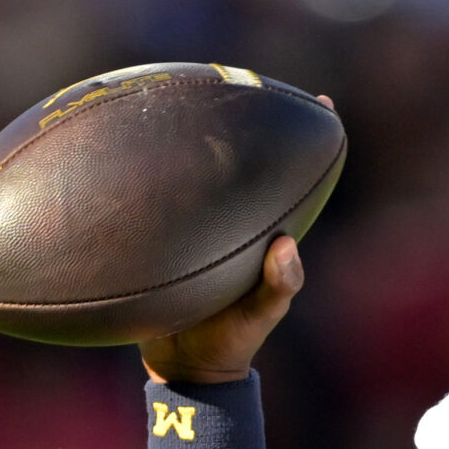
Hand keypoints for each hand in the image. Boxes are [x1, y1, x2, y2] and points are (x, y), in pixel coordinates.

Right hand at [141, 94, 327, 385]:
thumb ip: (278, 287)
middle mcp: (237, 221)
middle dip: (252, 120)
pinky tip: (124, 150)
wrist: (183, 369)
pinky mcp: (165, 236)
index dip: (312, 140)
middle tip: (248, 78)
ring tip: (185, 92)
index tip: (324, 102)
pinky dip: (150, 176)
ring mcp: (201, 225)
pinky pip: (161, 198)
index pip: (296, 177)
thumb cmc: (230, 345)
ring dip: (197, 137)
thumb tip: (288, 247)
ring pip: (202, 174)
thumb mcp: (257, 319)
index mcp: (267, 233)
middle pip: (249, 163)